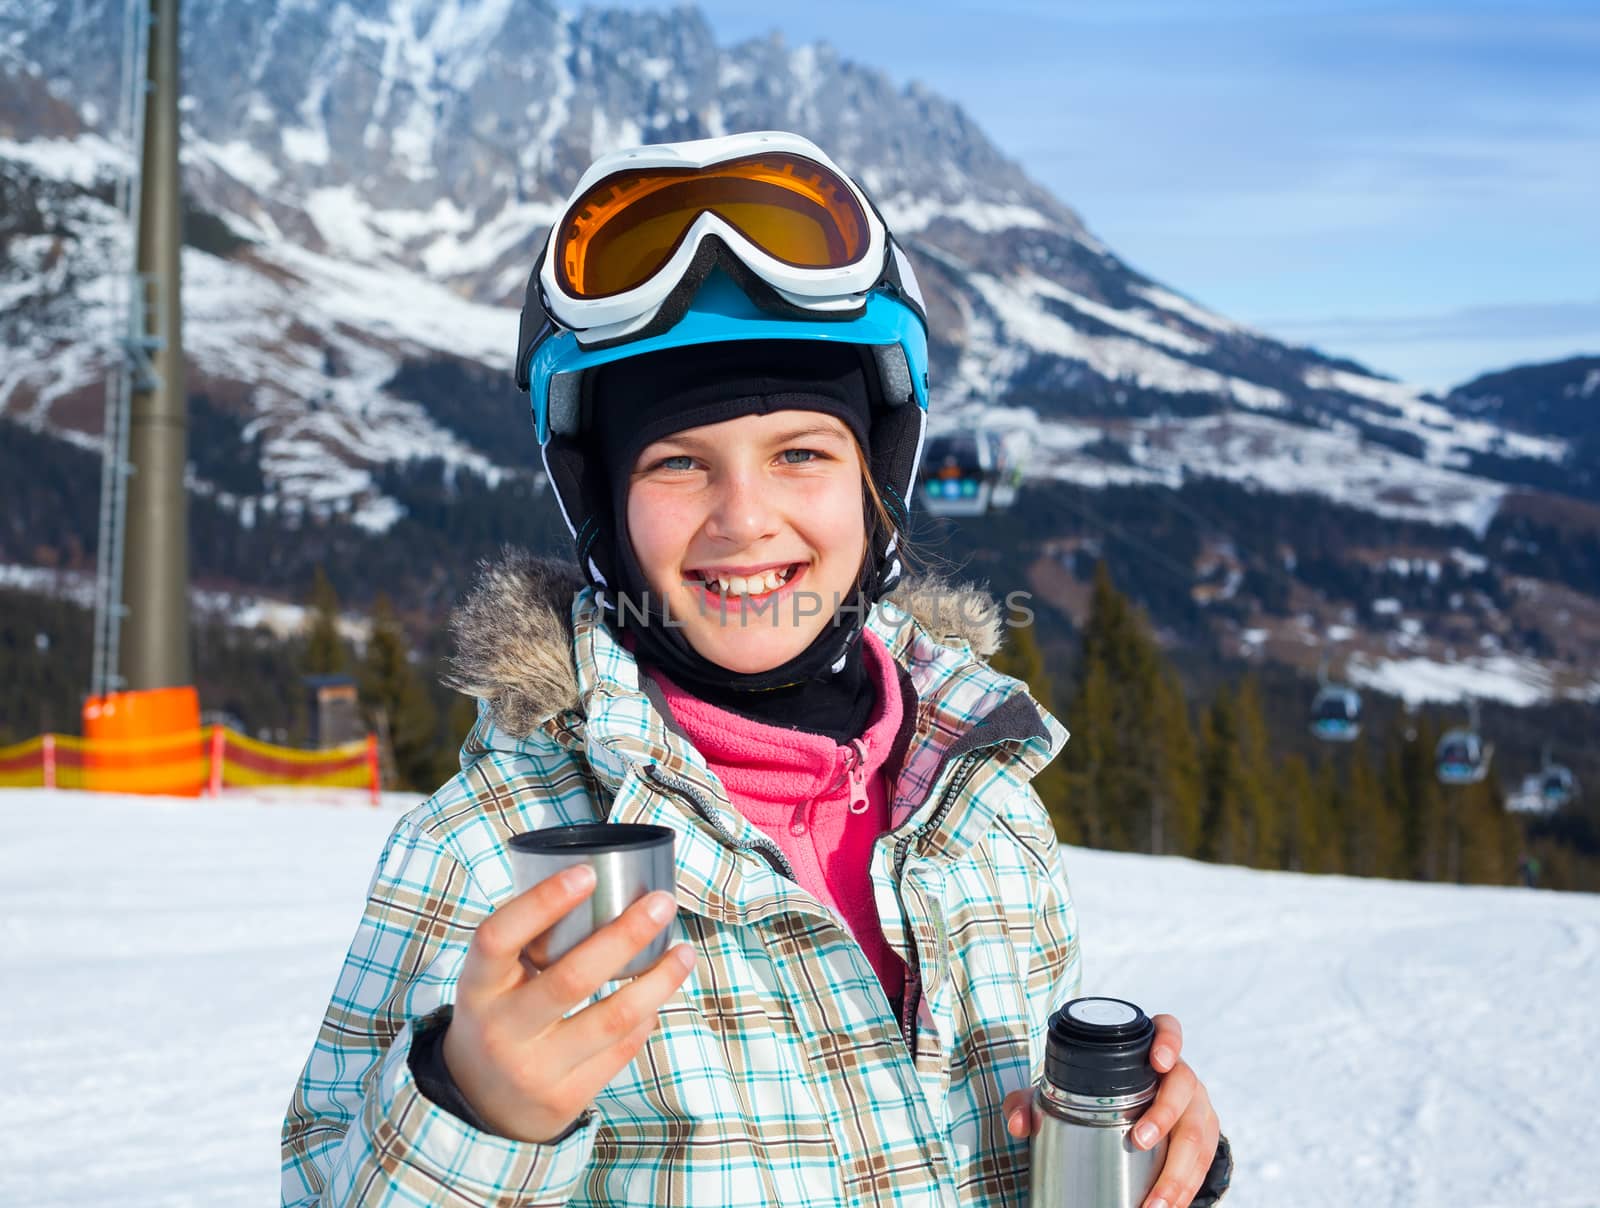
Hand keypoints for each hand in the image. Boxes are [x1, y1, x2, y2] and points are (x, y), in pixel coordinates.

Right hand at [441, 863, 695, 1142]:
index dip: (542, 902)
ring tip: (684, 951)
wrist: (480, 1106)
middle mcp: (501, 1030)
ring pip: (613, 1018)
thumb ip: (530, 944)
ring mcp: (534, 1069)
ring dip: (659, 980)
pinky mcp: (565, 1099)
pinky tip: (657, 996)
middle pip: (572, 978)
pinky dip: (645, 1016)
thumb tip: (601, 886)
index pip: (499, 937)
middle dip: (626, 935)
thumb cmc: (499, 1018)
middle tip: (663, 902)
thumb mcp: (493, 982)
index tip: (588, 873)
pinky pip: (621, 1049)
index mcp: (477, 988)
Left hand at [1003, 1013, 1220, 1207]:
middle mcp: (1180, 1075)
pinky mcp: (1205, 1138)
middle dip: (1164, 1116)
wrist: (1138, 1113)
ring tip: (1154, 1201)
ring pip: (1197, 1135)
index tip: (1158, 1062)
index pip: (1168, 1030)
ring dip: (1178, 1172)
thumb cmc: (1095, 1095)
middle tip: (1139, 1140)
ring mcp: (1197, 1106)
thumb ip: (1030, 1101)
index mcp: (1148, 1051)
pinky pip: (1203, 1164)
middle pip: (1184, 1088)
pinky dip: (1187, 1190)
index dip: (1169, 1041)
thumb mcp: (1063, 1091)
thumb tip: (1019, 1124)